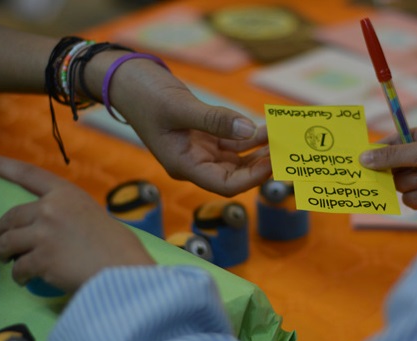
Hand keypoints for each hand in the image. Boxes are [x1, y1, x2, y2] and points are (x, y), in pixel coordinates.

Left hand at [0, 153, 154, 291]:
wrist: (125, 270)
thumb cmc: (118, 247)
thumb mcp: (93, 216)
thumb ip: (69, 215)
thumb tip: (49, 230)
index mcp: (68, 194)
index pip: (28, 174)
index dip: (2, 166)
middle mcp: (51, 209)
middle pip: (11, 217)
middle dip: (5, 231)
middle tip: (8, 243)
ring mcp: (44, 234)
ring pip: (7, 243)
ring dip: (5, 254)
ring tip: (11, 262)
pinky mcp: (41, 259)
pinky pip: (19, 268)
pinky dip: (21, 276)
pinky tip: (29, 279)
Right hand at [85, 55, 271, 196]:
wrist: (127, 80)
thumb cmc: (145, 95)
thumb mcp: (180, 107)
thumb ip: (215, 120)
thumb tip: (250, 131)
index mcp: (185, 166)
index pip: (227, 185)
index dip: (254, 178)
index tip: (276, 162)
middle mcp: (195, 163)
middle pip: (237, 176)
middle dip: (263, 166)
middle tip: (289, 152)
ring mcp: (201, 150)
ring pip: (239, 159)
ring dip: (261, 150)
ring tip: (284, 139)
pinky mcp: (205, 136)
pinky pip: (235, 142)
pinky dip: (252, 136)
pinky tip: (268, 128)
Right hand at [360, 126, 416, 216]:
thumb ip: (390, 156)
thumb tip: (362, 158)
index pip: (392, 142)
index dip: (379, 150)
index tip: (362, 157)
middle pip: (391, 166)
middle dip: (399, 171)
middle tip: (399, 171)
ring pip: (399, 185)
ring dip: (416, 184)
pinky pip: (409, 199)